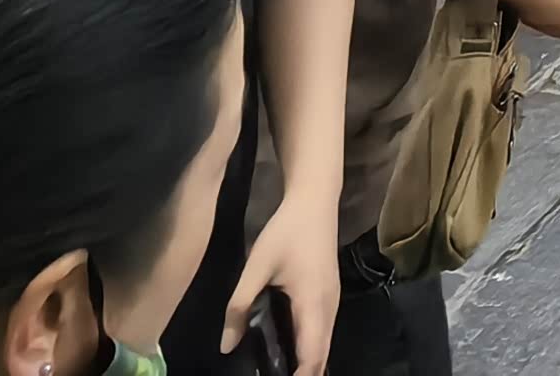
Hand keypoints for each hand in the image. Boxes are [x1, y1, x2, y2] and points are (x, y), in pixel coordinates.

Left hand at [226, 199, 338, 375]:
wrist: (315, 201)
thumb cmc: (286, 232)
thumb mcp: (256, 266)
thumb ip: (239, 306)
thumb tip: (227, 346)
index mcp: (312, 304)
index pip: (311, 356)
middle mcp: (329, 309)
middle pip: (322, 357)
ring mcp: (333, 302)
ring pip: (324, 346)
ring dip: (308, 364)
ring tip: (281, 373)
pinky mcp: (330, 296)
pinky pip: (324, 334)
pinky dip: (311, 350)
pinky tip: (291, 352)